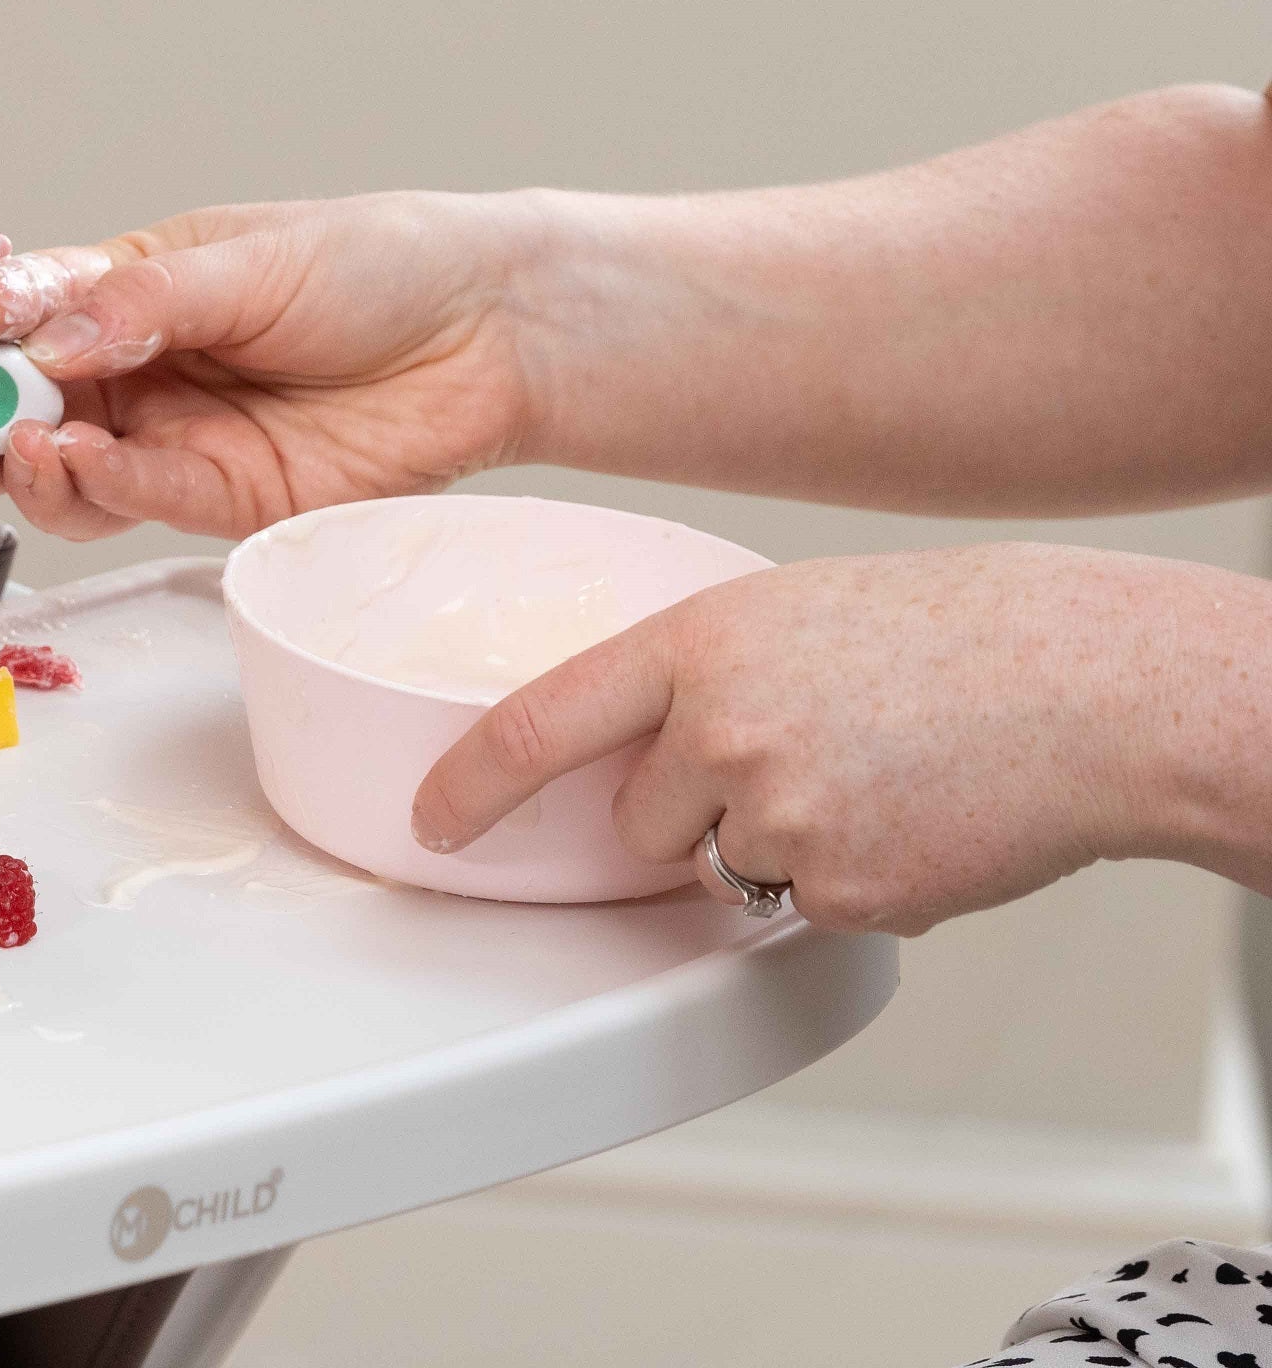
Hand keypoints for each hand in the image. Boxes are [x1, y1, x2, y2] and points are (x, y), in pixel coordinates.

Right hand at [0, 199, 538, 538]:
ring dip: (17, 469)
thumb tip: (35, 333)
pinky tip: (77, 462)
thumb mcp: (246, 261)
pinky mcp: (225, 502)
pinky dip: (100, 488)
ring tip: (10, 446)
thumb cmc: (377, 268)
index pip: (21, 319)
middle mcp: (138, 376)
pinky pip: (142, 502)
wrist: (491, 333)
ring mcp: (176, 442)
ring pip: (63, 476)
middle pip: (20, 411)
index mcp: (128, 297)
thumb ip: (137, 303)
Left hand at [409, 545, 1264, 935]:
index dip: (469, 782)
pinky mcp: (842, 891)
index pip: (537, 722)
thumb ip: (701, 680)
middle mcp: (719, 728)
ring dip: (782, 846)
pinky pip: (811, 908)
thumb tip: (647, 756)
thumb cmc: (957, 638)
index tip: (431, 821)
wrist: (1090, 685)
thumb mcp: (791, 616)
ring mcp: (778, 814)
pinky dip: (856, 881)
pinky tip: (916, 818)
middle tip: (809, 756)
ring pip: (728, 871)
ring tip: (876, 777)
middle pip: (638, 823)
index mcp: (696, 643)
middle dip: (698, 812)